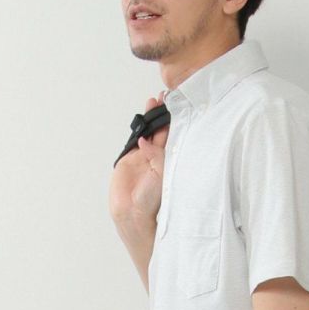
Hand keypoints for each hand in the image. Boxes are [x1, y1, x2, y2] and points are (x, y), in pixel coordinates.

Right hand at [109, 91, 168, 222]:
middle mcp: (158, 157)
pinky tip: (142, 120)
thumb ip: (156, 156)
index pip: (174, 136)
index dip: (175, 121)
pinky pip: (135, 140)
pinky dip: (138, 131)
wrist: (132, 211)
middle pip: (161, 130)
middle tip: (164, 98)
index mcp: (170, 161)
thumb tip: (146, 141)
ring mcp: (143, 157)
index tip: (178, 106)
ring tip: (152, 103)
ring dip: (149, 119)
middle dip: (162, 115)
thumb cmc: (152, 199)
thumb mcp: (160, 174)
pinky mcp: (130, 158)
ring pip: (148, 133)